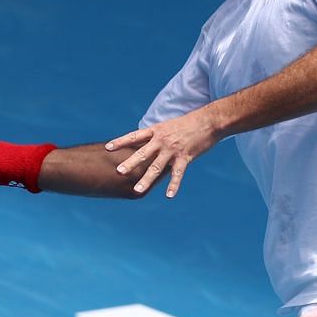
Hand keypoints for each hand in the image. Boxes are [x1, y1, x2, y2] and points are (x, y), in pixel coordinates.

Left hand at [105, 110, 219, 198]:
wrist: (209, 121)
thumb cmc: (188, 123)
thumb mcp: (168, 126)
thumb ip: (156, 136)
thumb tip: (144, 143)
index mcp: (156, 131)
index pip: (134, 136)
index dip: (121, 141)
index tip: (108, 147)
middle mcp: (162, 140)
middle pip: (142, 153)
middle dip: (130, 163)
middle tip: (118, 172)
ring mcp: (173, 150)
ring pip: (156, 167)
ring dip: (146, 180)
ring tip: (137, 190)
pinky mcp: (185, 157)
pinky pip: (177, 174)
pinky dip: (174, 185)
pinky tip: (169, 196)